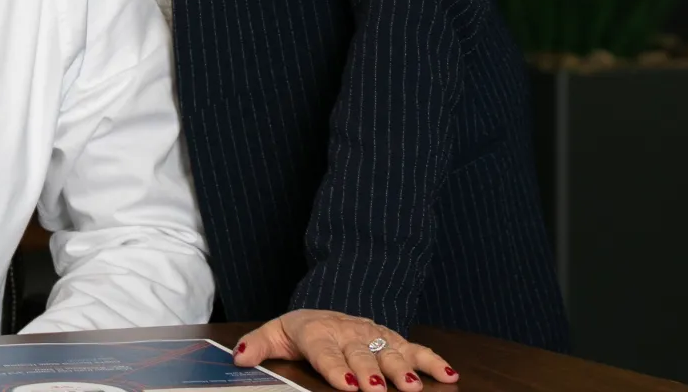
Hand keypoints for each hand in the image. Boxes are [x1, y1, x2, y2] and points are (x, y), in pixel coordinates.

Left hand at [234, 310, 456, 390]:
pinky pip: (416, 349)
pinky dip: (433, 360)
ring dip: (403, 369)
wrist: (328, 305)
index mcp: (318, 332)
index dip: (335, 368)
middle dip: (370, 373)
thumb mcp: (275, 333)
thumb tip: (238, 358)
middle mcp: (349, 333)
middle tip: (376, 389)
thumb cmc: (302, 329)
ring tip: (412, 387)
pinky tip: (449, 374)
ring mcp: (374, 336)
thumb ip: (258, 346)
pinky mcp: (393, 339)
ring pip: (391, 353)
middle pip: (361, 355)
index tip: (346, 384)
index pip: (325, 352)